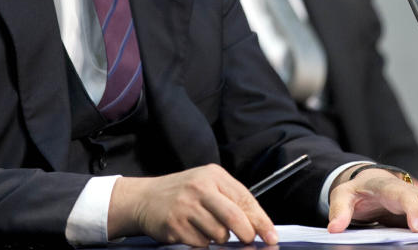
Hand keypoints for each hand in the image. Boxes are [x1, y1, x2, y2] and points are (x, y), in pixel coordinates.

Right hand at [108, 164, 278, 246]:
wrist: (145, 198)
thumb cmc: (183, 193)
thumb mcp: (208, 184)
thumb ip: (232, 199)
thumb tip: (258, 225)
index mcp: (213, 175)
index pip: (245, 200)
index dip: (262, 221)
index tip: (272, 236)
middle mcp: (199, 188)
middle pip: (234, 218)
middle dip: (246, 235)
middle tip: (248, 240)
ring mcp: (186, 207)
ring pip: (219, 235)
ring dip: (219, 238)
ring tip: (207, 227)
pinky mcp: (174, 225)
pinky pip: (201, 244)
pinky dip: (202, 243)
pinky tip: (193, 231)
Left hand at [327, 167, 417, 233]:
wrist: (364, 182)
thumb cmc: (356, 190)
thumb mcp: (342, 196)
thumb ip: (339, 211)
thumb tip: (335, 227)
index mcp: (386, 185)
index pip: (401, 195)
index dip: (411, 209)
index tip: (416, 225)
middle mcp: (404, 189)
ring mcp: (414, 197)